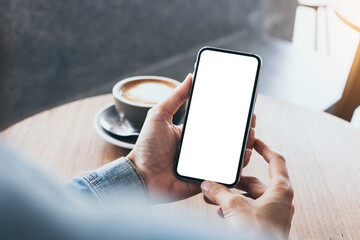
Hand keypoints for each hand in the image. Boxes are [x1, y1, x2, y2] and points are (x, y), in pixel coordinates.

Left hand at [127, 73, 255, 202]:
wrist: (139, 176)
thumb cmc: (146, 147)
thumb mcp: (159, 115)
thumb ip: (175, 97)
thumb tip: (191, 76)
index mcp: (192, 134)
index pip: (216, 124)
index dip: (231, 117)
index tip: (244, 107)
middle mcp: (200, 148)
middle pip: (227, 139)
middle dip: (242, 130)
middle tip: (251, 121)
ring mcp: (204, 164)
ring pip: (230, 156)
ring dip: (244, 146)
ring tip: (251, 135)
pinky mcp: (205, 180)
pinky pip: (225, 174)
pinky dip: (238, 166)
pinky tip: (245, 155)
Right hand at [201, 139, 293, 238]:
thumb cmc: (259, 235)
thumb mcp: (235, 208)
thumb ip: (220, 193)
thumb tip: (208, 184)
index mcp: (280, 190)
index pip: (275, 160)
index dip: (264, 148)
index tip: (254, 141)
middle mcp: (278, 200)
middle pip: (255, 181)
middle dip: (235, 180)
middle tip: (220, 178)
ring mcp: (271, 213)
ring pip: (248, 197)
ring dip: (231, 195)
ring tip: (214, 195)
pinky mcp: (262, 225)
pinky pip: (247, 210)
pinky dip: (233, 208)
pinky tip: (220, 210)